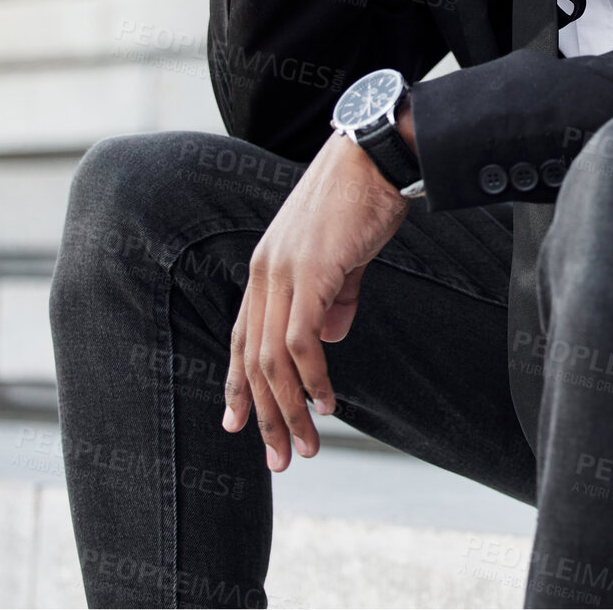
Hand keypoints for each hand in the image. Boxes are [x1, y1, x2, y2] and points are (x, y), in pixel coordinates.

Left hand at [222, 132, 408, 469]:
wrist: (374, 156)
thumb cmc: (362, 197)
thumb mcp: (341, 254)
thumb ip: (333, 296)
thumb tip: (329, 340)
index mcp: (266, 266)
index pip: (242, 336)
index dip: (237, 385)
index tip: (239, 425)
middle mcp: (264, 272)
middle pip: (252, 359)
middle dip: (264, 415)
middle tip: (280, 457)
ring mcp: (284, 273)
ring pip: (272, 360)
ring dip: (288, 410)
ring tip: (306, 444)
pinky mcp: (311, 274)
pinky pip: (301, 342)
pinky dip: (312, 379)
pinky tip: (326, 402)